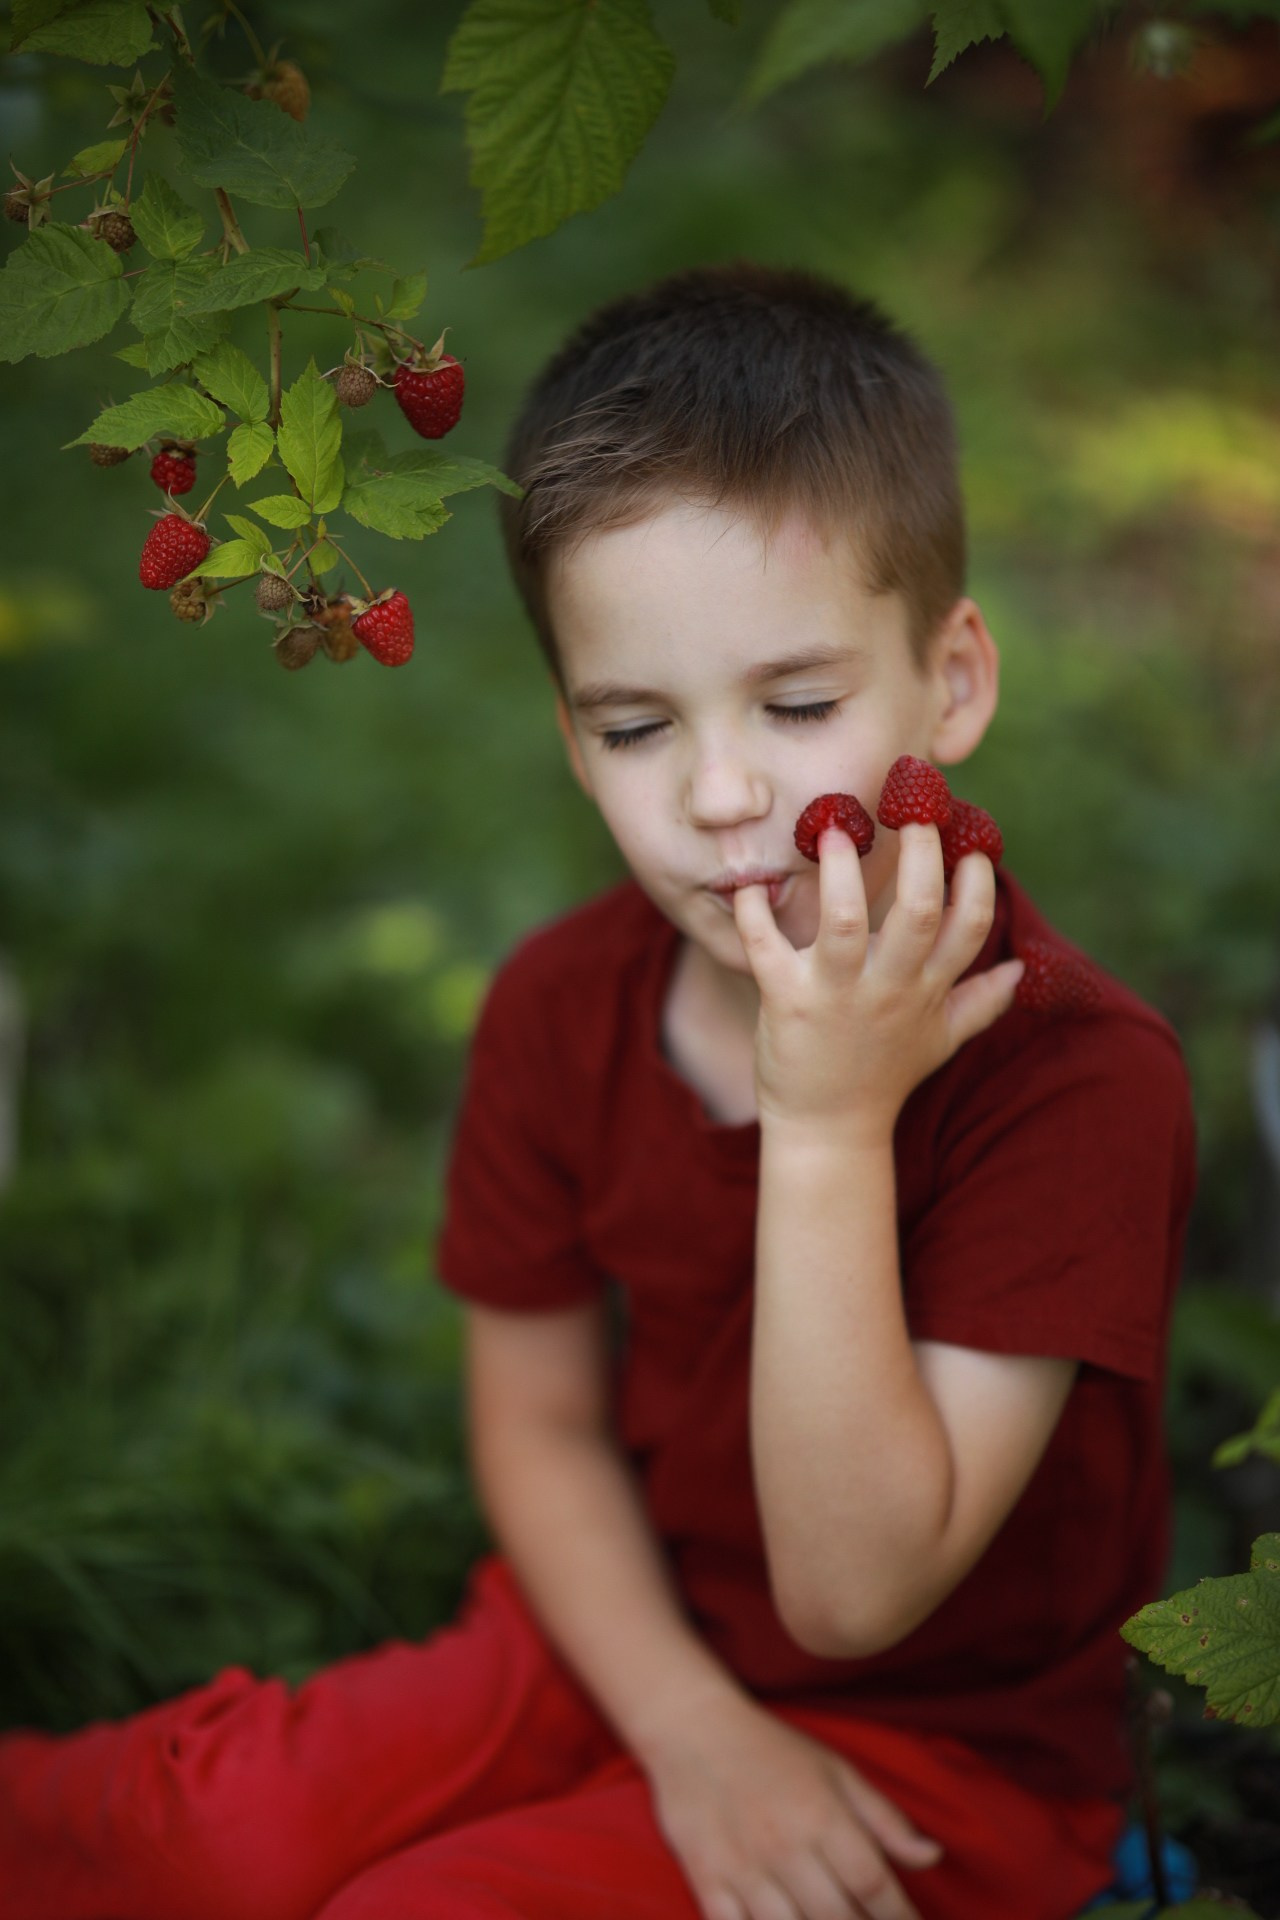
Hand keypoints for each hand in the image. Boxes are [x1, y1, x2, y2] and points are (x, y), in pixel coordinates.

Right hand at [641, 1686, 942, 1919]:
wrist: (691, 1727)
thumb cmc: (771, 1749)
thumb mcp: (836, 1771)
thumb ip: (884, 1818)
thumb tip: (932, 1856)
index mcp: (822, 1815)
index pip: (873, 1884)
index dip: (900, 1918)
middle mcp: (785, 1845)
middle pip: (837, 1919)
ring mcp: (743, 1867)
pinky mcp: (706, 1880)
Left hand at [732, 827, 1023, 1137]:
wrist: (829, 1129)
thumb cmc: (884, 1076)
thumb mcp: (942, 1040)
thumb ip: (981, 1001)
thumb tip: (1021, 969)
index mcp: (927, 988)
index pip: (970, 925)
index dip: (977, 880)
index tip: (971, 842)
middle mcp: (888, 987)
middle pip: (920, 911)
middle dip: (921, 855)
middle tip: (912, 809)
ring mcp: (836, 994)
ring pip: (844, 923)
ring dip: (839, 873)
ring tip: (833, 830)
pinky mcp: (785, 1002)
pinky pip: (766, 949)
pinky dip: (754, 914)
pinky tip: (750, 887)